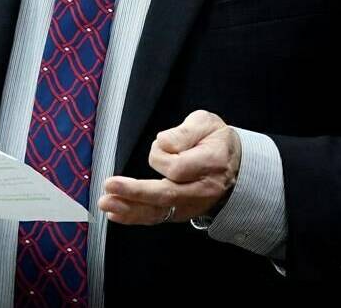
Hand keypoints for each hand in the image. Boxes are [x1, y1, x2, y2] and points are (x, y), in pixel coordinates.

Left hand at [99, 110, 240, 224]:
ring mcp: (193, 205)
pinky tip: (116, 213)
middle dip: (135, 192)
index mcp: (212, 162)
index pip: (179, 167)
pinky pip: (157, 218)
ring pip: (159, 211)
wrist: (235, 166)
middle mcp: (203, 189)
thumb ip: (185, 131)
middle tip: (110, 185)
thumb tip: (164, 143)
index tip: (161, 144)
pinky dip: (135, 217)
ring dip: (130, 209)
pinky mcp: (182, 213)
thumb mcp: (206, 123)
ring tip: (106, 202)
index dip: (163, 156)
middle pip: (166, 195)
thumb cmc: (216, 141)